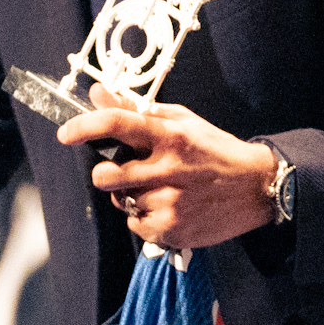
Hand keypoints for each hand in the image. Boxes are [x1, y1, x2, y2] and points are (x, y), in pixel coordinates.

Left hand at [60, 88, 278, 250]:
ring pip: (122, 201)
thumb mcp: (183, 122)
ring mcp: (171, 204)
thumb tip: (98, 93)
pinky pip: (136, 224)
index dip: (85, 126)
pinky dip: (145, 217)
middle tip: (121, 171)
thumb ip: (139, 110)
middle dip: (105, 173)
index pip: (118, 124)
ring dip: (132, 195)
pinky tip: (168, 207)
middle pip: (107, 175)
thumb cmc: (216, 150)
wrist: (256, 188)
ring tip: (160, 189)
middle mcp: (169, 170)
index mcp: (171, 137)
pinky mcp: (173, 231)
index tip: (66, 133)